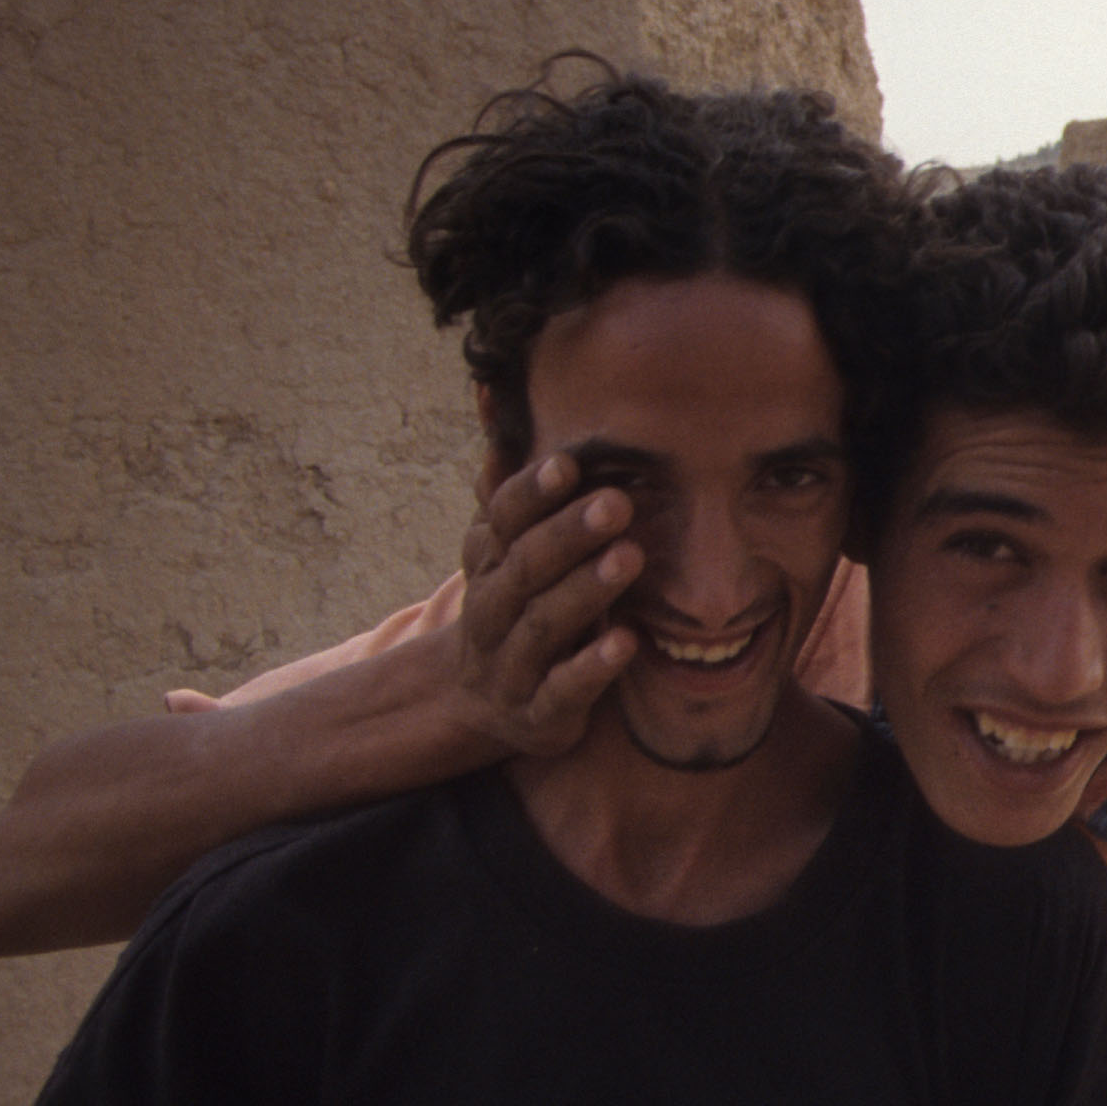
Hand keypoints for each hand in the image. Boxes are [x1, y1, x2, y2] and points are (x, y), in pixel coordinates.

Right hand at [447, 448, 646, 756]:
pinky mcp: (537, 713)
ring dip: (585, 591)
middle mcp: (492, 611)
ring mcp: (511, 665)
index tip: (568, 464)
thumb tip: (493, 392)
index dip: (530, 494)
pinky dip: (592, 666)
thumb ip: (510, 481)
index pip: (502, 523)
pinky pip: (563, 690)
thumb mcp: (505, 545)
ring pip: (543, 626)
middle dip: (568, 535)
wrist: (476, 699)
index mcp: (488, 565)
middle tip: (618, 502)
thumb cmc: (514, 602)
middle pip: (524, 570)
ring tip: (629, 558)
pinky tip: (627, 642)